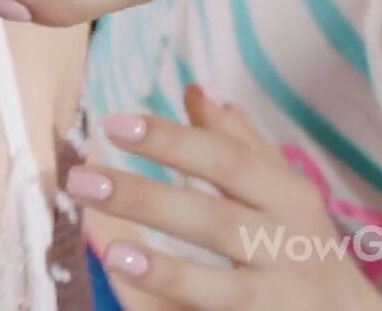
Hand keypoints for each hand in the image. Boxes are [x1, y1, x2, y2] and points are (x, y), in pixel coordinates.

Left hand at [70, 87, 381, 309]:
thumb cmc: (302, 244)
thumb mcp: (282, 192)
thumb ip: (238, 144)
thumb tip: (194, 93)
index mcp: (288, 197)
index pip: (225, 160)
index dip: (171, 141)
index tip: (113, 123)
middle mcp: (287, 244)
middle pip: (212, 218)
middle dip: (145, 197)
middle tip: (79, 179)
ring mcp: (279, 293)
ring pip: (219, 284)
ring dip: (164, 268)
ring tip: (110, 253)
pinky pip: (219, 309)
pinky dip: (175, 294)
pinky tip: (130, 281)